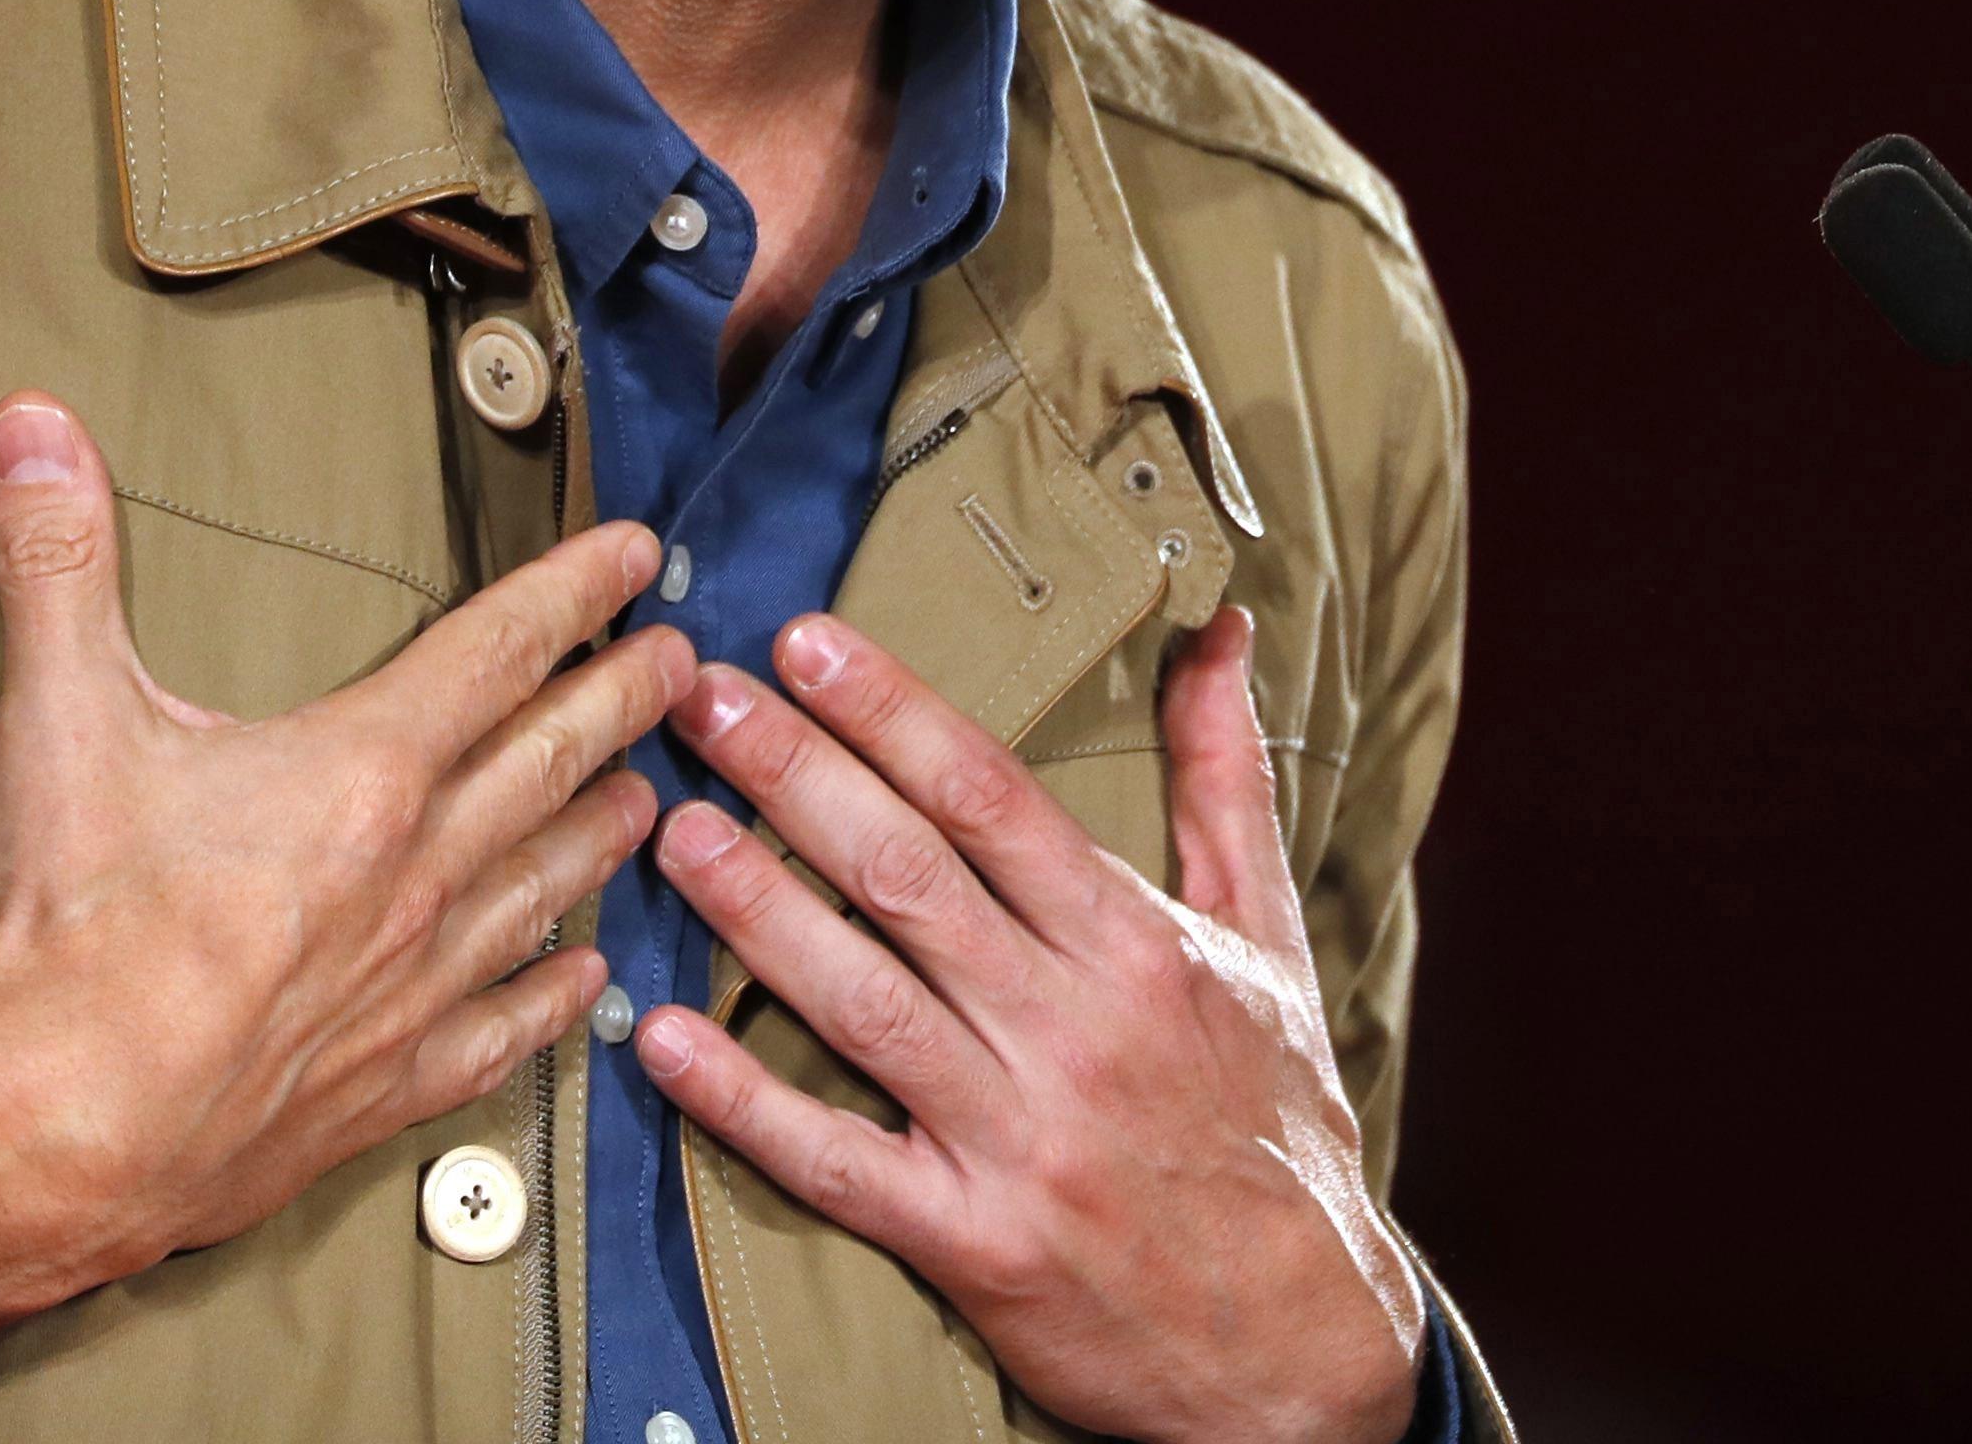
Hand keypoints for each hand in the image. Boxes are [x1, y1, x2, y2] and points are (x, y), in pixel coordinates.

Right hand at [0, 394, 684, 1363]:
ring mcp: (414, 985)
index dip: (572, 591)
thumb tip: (29, 422)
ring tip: (651, 798)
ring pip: (544, 887)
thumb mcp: (58, 717)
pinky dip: (551, 998)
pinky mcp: (389, 1084)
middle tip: (685, 663)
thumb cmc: (73, 931)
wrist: (62, 1134)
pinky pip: (500, 1030)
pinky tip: (585, 979)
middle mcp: (416, 871)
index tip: (637, 554)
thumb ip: (55, 561)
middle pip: (549, 761)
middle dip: (623, 699)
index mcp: (361, 772)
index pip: (496, 651)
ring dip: (603, 832)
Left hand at [634, 605, 1426, 1443]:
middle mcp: (1075, 1030)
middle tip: (701, 700)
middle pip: (910, 878)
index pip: (992, 798)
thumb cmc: (1277, 1123)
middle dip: (796, 775)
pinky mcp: (975, 1244)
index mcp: (1138, 945)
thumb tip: (1218, 633)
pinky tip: (667, 1043)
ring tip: (675, 832)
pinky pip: (839, 1166)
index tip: (806, 644)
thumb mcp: (1267, 937)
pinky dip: (746, 1104)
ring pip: (865, 1003)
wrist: (1304, 1339)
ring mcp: (1020, 1140)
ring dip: (758, 912)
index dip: (891, 713)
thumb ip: (1223, 777)